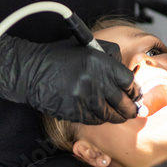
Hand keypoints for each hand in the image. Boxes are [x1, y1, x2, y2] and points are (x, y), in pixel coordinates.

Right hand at [0, 35, 138, 123]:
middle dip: (130, 108)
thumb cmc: (58, 56)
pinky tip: (101, 115)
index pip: (128, 81)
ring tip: (120, 116)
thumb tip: (123, 69)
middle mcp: (95, 81)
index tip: (134, 93)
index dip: (134, 90)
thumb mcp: (87, 46)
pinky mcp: (74, 112)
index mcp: (100, 62)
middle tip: (133, 110)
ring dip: (117, 117)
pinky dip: (100, 119)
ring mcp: (84, 99)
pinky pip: (94, 120)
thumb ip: (108, 55)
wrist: (32, 71)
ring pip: (110, 114)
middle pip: (122, 102)